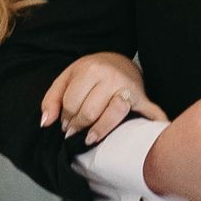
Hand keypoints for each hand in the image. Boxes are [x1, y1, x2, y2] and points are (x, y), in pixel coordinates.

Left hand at [40, 52, 163, 146]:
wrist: (118, 62)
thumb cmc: (90, 74)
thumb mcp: (66, 79)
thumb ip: (51, 99)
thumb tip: (46, 122)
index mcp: (90, 69)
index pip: (72, 103)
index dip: (65, 117)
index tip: (66, 123)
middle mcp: (111, 77)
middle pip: (89, 112)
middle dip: (78, 126)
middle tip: (75, 131)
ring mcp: (128, 88)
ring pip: (114, 115)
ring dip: (100, 131)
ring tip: (90, 138)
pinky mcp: (143, 98)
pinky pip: (150, 112)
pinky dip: (154, 123)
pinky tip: (150, 134)